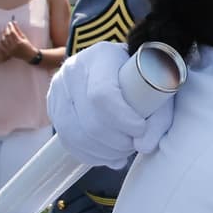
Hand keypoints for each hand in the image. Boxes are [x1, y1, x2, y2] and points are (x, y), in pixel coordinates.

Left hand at [0, 21, 35, 60]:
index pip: (12, 32)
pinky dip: (1, 41)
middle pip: (7, 35)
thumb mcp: (24, 37)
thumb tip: (14, 22)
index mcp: (19, 42)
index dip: (10, 26)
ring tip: (4, 30)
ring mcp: (10, 50)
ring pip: (3, 40)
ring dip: (3, 34)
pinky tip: (3, 37)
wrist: (29, 56)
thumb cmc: (28, 46)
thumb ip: (18, 30)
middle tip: (7, 26)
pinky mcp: (8, 52)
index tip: (10, 23)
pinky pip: (2, 45)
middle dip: (6, 29)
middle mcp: (14, 46)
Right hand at [48, 42, 174, 168]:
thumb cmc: (141, 76)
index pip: (103, 94)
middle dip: (116, 141)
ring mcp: (58, 89)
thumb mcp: (158, 87)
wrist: (118, 66)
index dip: (123, 119)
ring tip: (124, 150)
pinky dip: (91, 155)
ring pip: (75, 135)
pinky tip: (109, 156)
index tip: (140, 129)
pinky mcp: (53, 108)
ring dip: (104, 152)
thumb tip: (144, 146)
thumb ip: (159, 117)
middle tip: (134, 144)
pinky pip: (68, 141)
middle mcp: (73, 69)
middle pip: (90, 120)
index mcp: (101, 56)